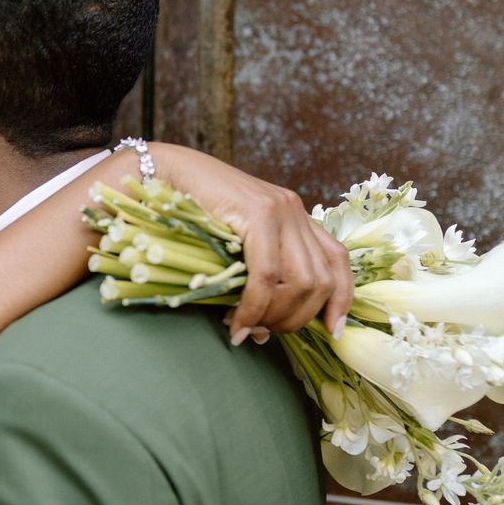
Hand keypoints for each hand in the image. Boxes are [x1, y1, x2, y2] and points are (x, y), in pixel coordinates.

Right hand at [147, 144, 351, 339]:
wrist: (163, 171)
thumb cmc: (189, 212)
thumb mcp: (233, 245)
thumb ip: (254, 279)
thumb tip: (260, 333)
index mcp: (295, 215)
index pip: (337, 261)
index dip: (341, 300)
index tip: (332, 331)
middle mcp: (294, 210)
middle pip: (322, 280)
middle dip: (295, 319)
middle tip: (261, 333)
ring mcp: (279, 209)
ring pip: (301, 281)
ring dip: (275, 316)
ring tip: (246, 328)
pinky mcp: (257, 213)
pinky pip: (266, 274)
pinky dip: (254, 305)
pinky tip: (235, 321)